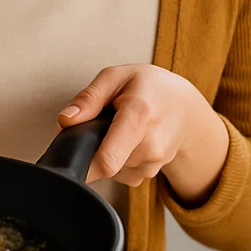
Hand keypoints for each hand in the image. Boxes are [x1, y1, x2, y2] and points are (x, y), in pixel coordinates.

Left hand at [59, 64, 229, 203]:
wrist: (185, 107)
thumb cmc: (149, 87)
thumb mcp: (116, 76)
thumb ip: (88, 98)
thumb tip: (65, 120)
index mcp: (139, 115)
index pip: (107, 159)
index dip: (82, 161)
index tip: (72, 151)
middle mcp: (150, 146)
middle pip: (100, 164)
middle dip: (91, 146)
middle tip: (101, 123)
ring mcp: (152, 164)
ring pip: (108, 169)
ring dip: (104, 151)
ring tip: (119, 128)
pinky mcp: (148, 174)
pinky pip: (118, 173)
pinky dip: (116, 159)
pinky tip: (127, 141)